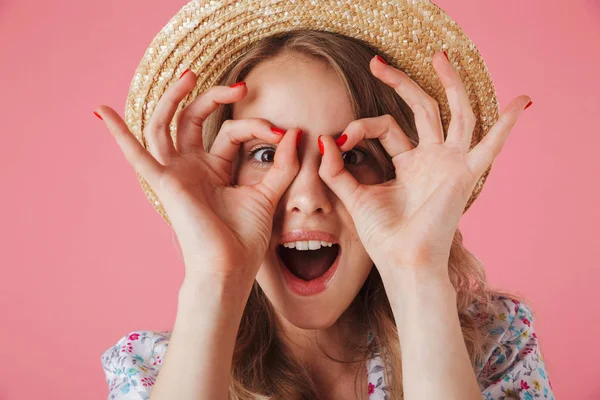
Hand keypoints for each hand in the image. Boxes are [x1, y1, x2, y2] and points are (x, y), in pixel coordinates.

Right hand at [95, 71, 300, 284]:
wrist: (229, 269)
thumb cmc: (244, 239)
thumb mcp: (268, 194)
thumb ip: (282, 164)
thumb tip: (296, 132)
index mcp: (213, 169)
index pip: (230, 132)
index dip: (255, 126)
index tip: (282, 132)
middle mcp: (190, 167)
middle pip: (192, 119)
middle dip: (214, 97)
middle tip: (240, 87)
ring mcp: (174, 173)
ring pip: (164, 125)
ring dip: (172, 98)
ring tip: (189, 74)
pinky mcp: (163, 183)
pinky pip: (136, 155)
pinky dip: (118, 134)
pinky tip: (102, 111)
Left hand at [317, 52, 530, 275]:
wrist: (403, 262)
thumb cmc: (383, 237)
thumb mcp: (354, 196)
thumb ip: (338, 170)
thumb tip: (324, 139)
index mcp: (408, 163)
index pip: (387, 126)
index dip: (362, 125)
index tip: (340, 136)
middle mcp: (431, 159)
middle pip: (422, 109)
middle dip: (402, 83)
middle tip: (377, 63)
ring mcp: (450, 163)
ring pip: (455, 113)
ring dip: (449, 84)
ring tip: (439, 55)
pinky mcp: (465, 173)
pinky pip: (491, 145)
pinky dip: (507, 124)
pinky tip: (522, 101)